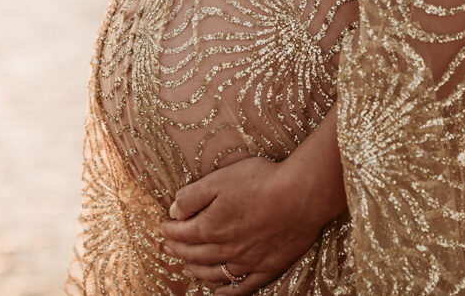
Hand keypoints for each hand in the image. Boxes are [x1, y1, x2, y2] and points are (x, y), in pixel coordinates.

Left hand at [159, 156, 333, 294]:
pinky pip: (242, 286)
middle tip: (168, 247)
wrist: (301, 195)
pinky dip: (227, 292)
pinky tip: (219, 293)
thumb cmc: (260, 181)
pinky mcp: (268, 267)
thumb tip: (173, 212)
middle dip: (178, 250)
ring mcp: (247, 261)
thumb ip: (192, 197)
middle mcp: (225, 249)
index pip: (181, 233)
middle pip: (194, 254)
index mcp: (210, 227)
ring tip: (186, 270)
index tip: (163, 226)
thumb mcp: (218, 180)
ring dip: (196, 272)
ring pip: (214, 273)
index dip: (169, 229)